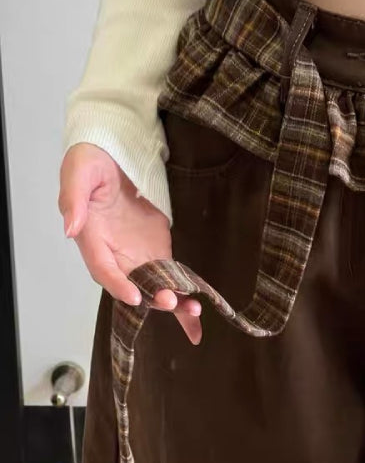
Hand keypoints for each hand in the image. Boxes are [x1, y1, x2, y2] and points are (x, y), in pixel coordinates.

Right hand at [58, 142, 201, 343]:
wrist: (113, 151)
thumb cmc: (91, 161)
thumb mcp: (79, 172)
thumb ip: (73, 200)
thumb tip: (71, 229)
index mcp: (92, 238)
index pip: (103, 268)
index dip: (117, 284)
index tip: (134, 296)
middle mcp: (113, 252)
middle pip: (130, 284)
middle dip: (150, 298)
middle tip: (170, 302)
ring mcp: (135, 253)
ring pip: (152, 285)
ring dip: (171, 301)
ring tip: (192, 312)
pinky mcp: (155, 248)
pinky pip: (168, 275)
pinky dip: (182, 291)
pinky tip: (195, 307)